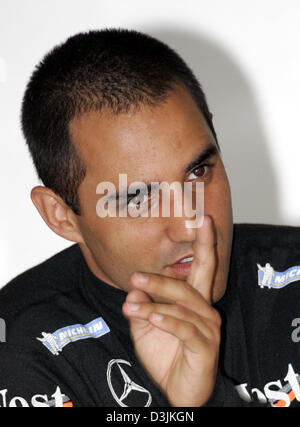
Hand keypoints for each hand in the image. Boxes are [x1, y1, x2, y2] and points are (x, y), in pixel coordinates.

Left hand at [122, 216, 221, 406]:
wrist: (174, 390)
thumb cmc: (165, 355)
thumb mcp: (146, 326)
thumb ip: (142, 304)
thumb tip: (134, 287)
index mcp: (194, 300)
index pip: (203, 265)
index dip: (205, 242)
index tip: (204, 219)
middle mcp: (206, 310)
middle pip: (194, 280)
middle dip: (169, 275)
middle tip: (136, 274)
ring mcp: (209, 328)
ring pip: (183, 305)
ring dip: (154, 303)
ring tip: (130, 304)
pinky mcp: (206, 347)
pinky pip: (186, 329)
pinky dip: (168, 321)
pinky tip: (153, 317)